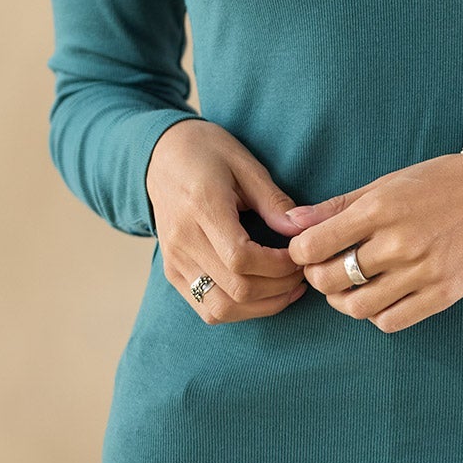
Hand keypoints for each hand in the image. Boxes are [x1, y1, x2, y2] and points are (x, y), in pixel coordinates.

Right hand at [145, 119, 310, 322]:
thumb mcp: (245, 164)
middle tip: (301, 273)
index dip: (278, 266)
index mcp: (201, 207)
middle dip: (278, 289)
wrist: (161, 155)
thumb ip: (273, 200)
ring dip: (260, 307)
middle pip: (235, 289)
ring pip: (220, 308)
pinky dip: (238, 310)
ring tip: (287, 290)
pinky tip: (261, 294)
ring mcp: (174, 260)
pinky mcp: (171, 272)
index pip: (241, 258)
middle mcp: (182, 240)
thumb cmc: (207, 152)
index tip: (300, 255)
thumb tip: (302, 230)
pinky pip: (206, 308)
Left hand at [282, 152, 462, 332]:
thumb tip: (292, 222)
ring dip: (341, 301)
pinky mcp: (441, 296)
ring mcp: (421, 273)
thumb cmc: (439, 184)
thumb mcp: (388, 183)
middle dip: (316, 278)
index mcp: (381, 208)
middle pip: (331, 280)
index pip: (315, 245)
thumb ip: (338, 205)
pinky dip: (374, 315)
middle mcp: (399, 243)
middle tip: (321, 270)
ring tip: (346, 287)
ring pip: (357, 306)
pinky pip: (390, 321)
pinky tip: (377, 298)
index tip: (304, 251)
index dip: (300, 253)